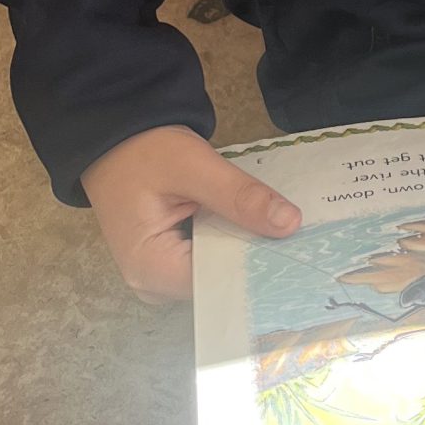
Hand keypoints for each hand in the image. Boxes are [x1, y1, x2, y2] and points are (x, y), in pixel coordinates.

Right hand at [82, 125, 300, 303]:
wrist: (116, 139)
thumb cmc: (144, 152)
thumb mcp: (194, 166)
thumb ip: (239, 196)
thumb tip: (289, 224)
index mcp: (152, 271)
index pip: (220, 283)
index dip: (261, 269)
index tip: (302, 255)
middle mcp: (154, 285)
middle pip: (221, 282)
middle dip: (260, 262)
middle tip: (308, 246)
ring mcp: (162, 276)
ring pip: (220, 272)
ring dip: (250, 252)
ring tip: (293, 239)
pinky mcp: (172, 261)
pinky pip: (212, 260)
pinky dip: (235, 244)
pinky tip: (264, 232)